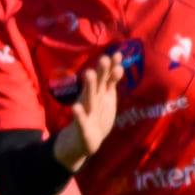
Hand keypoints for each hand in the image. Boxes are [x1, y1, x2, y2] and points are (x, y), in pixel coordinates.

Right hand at [55, 51, 124, 169]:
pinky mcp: (82, 126)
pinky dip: (78, 115)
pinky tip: (75, 108)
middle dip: (101, 73)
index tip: (118, 54)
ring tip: (89, 73)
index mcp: (100, 94)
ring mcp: (87, 112)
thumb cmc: (97, 116)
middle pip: (98, 85)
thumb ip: (111, 83)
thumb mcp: (106, 99)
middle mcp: (92, 99)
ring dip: (89, 87)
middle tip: (104, 58)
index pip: (107, 78)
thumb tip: (119, 66)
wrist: (85, 140)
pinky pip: (80, 120)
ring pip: (88, 98)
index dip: (112, 68)